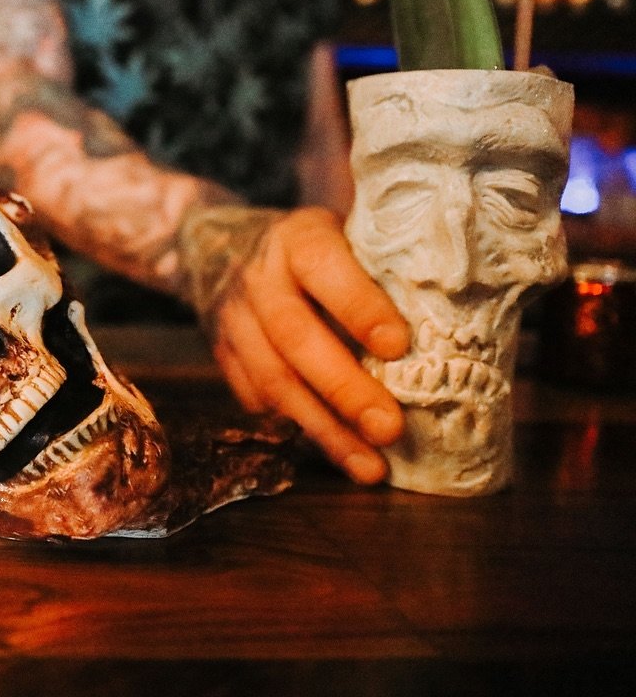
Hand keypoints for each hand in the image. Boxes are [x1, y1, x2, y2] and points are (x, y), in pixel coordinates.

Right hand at [201, 208, 409, 482]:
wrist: (227, 247)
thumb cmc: (319, 247)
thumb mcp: (349, 231)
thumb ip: (390, 259)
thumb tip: (470, 298)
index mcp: (297, 239)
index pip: (323, 266)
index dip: (358, 307)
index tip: (399, 345)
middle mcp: (259, 279)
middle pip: (294, 336)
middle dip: (343, 388)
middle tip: (389, 428)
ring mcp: (235, 322)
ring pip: (273, 380)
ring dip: (324, 428)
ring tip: (370, 465)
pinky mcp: (226, 358)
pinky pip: (258, 402)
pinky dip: (300, 431)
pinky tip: (339, 453)